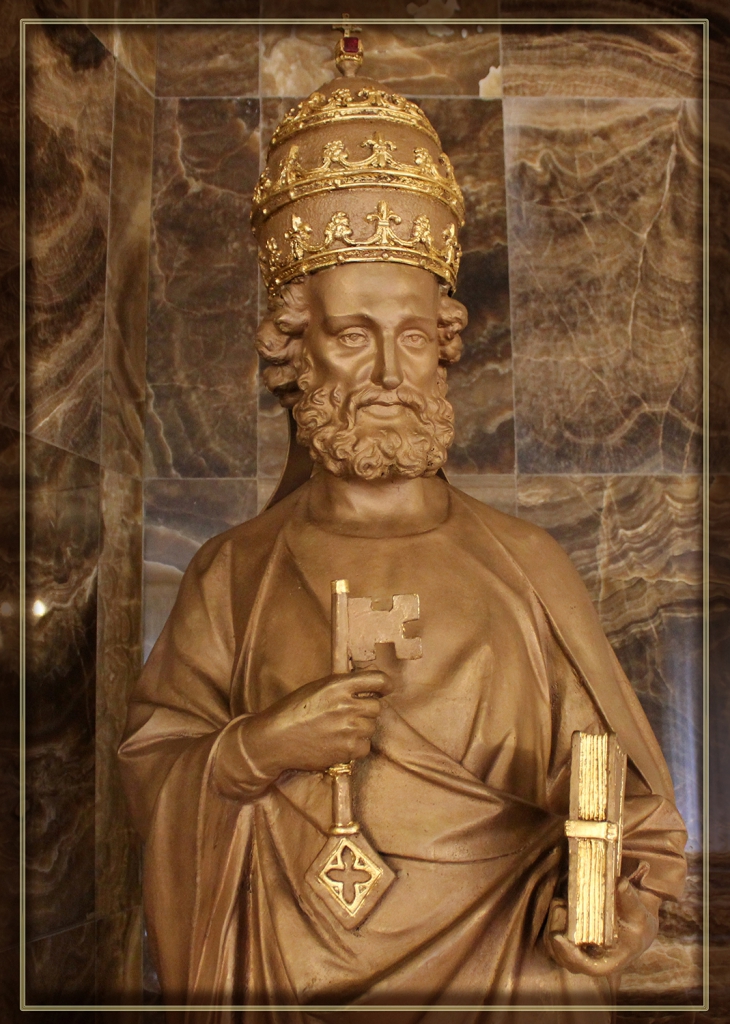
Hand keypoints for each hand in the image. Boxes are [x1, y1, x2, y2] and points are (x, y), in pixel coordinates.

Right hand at [237, 670, 392, 776]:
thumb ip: (341, 686)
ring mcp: (349, 728)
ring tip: (339, 730)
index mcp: (338, 685)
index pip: (377, 679)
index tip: (385, 689)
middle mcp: (347, 705)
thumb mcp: (316, 688)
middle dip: (366, 710)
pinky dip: (356, 746)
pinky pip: (365, 746)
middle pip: (376, 707)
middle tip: (350, 715)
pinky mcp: (347, 749)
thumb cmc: (293, 711)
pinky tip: (339, 743)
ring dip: (361, 729)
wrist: (276, 739)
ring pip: (371, 727)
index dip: (385, 684)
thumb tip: (365, 687)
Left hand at [545, 879, 659, 976]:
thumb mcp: (639, 912)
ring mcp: (578, 952)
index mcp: (608, 962)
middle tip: (560, 907)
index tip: (558, 937)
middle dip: (556, 932)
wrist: (635, 921)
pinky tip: (559, 904)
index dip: (570, 955)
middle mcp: (590, 960)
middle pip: (563, 957)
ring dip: (553, 923)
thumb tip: (621, 883)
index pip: (585, 967)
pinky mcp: (569, 939)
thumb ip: (629, 899)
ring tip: (560, 904)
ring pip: (554, 946)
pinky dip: (552, 921)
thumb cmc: (638, 920)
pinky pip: (551, 936)